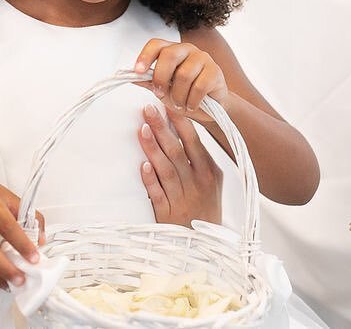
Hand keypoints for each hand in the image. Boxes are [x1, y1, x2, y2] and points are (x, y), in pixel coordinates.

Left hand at [134, 39, 229, 116]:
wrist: (209, 108)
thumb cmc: (184, 94)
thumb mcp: (162, 89)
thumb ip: (148, 81)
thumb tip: (130, 77)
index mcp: (171, 50)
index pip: (156, 44)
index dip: (145, 56)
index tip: (137, 71)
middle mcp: (187, 49)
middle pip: (169, 55)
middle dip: (161, 78)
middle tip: (160, 93)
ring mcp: (203, 58)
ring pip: (184, 74)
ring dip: (178, 95)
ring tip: (179, 104)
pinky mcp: (215, 71)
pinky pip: (199, 86)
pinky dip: (192, 101)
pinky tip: (192, 105)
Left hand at [138, 104, 221, 225]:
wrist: (206, 247)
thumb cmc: (204, 208)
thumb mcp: (210, 182)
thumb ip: (197, 157)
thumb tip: (179, 128)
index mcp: (210, 172)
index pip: (194, 142)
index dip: (180, 123)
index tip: (168, 104)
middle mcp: (198, 184)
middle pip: (177, 151)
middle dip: (161, 129)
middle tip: (147, 109)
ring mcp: (183, 199)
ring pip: (166, 169)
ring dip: (152, 149)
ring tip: (140, 129)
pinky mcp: (168, 214)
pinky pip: (158, 194)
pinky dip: (150, 180)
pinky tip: (142, 166)